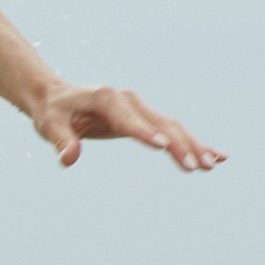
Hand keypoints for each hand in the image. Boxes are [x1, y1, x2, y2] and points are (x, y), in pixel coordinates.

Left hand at [26, 84, 224, 172]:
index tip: (163, 147)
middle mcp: (128, 99)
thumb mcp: (49, 126)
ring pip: (172, 126)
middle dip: (179, 144)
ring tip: (213, 164)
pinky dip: (191, 143)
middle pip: (160, 123)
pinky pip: (171, 130)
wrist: (56, 97)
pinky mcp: (143, 118)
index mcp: (107, 98)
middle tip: (196, 166)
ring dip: (193, 145)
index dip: (144, 132)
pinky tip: (214, 157)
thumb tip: (68, 160)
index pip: (128, 119)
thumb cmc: (52, 112)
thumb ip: (61, 141)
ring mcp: (139, 108)